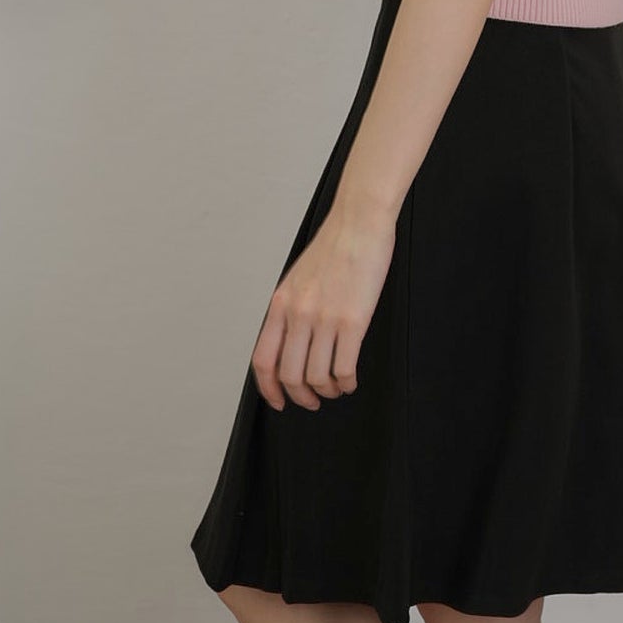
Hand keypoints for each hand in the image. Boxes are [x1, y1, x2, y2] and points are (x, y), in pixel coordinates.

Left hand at [251, 200, 395, 410]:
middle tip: (313, 401)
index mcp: (280, 304)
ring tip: (337, 388)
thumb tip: (291, 342)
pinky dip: (346, 382)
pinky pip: (343, 368)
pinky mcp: (352, 321)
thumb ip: (291, 310)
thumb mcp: (298, 278)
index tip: (278, 400)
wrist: (359, 222)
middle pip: (290, 375)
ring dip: (327, 391)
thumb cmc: (335, 246)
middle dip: (301, 396)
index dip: (269, 389)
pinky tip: (351, 380)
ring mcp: (324, 318)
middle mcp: (298, 314)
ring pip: (317, 377)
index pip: (263, 360)